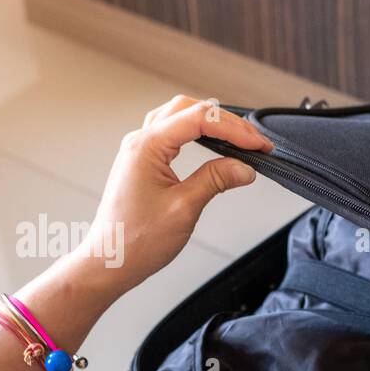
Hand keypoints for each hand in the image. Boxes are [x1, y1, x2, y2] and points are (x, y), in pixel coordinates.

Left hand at [67, 95, 273, 300]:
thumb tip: (243, 168)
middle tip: (255, 141)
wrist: (110, 261)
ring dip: (212, 124)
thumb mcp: (184, 208)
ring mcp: (140, 150)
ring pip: (180, 117)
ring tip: (240, 140)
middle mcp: (140, 141)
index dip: (234, 129)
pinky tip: (213, 146)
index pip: (198, 119)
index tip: (259, 145)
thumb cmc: (136, 240)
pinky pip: (173, 134)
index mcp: (146, 146)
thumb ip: (215, 180)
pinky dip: (198, 134)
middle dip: (226, 121)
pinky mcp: (144, 162)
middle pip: (189, 109)